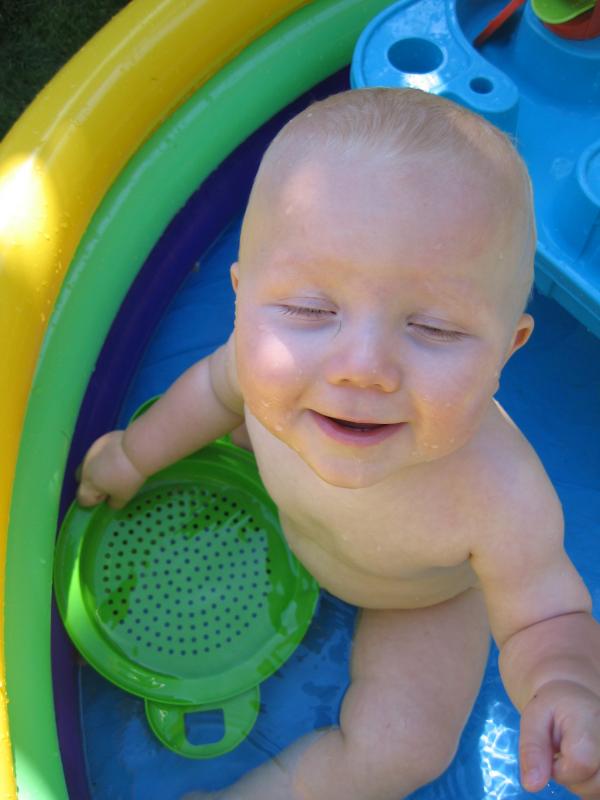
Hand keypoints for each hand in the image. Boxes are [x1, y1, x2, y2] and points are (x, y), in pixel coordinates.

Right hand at [76, 430, 145, 508]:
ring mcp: (91, 452)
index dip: (94, 501)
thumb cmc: (129, 476)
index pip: (82, 499)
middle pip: (82, 480)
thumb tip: (110, 502)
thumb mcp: (124, 496)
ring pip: (89, 464)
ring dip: (98, 468)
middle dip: (92, 483)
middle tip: (110, 483)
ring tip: (117, 467)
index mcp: (88, 484)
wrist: (137, 448)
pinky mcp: (100, 440)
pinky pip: (99, 452)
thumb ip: (114, 503)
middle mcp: (84, 468)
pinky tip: (120, 455)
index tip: (107, 497)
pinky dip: (106, 455)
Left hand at [520, 679, 599, 797]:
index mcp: (591, 719)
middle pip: (593, 783)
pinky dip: (588, 784)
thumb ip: (531, 749)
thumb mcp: (533, 717)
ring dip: (579, 783)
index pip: (580, 763)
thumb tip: (531, 786)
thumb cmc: (553, 707)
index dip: (558, 768)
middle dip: (569, 777)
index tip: (552, 750)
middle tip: (561, 752)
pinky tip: (582, 765)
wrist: (576, 700)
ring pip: (599, 790)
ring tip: (572, 757)